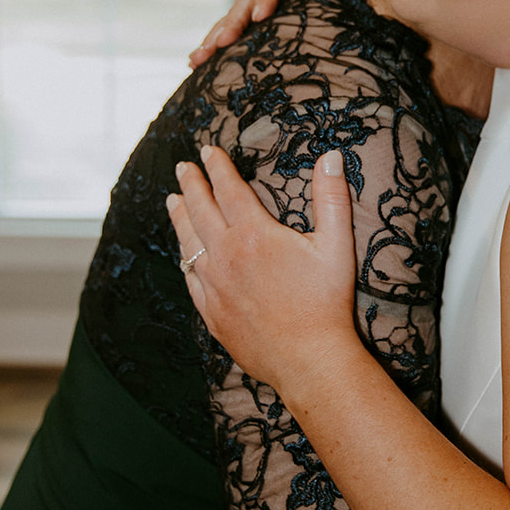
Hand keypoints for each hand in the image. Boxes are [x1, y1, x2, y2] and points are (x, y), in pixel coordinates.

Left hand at [166, 145, 358, 391]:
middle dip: (191, 184)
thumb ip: (331, 197)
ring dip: (180, 218)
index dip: (217, 167)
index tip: (208, 150)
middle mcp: (226, 256)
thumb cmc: (326, 303)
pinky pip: (190, 279)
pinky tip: (184, 254)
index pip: (228, 189)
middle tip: (184, 167)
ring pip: (189, 243)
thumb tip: (330, 156)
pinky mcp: (212, 313)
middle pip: (201, 210)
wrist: (308, 360)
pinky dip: (185, 259)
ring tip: (173, 200)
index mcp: (254, 234)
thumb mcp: (336, 245)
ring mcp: (215, 286)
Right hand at [188, 0, 327, 67]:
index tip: (259, 16)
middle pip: (239, 10)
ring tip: (197, 59)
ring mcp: (244, 7)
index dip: (264, 1)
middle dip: (229, 28)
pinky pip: (224, 33)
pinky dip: (210, 48)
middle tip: (220, 44)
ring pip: (225, 24)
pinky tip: (195, 65)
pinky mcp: (241, 20)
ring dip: (211, 42)